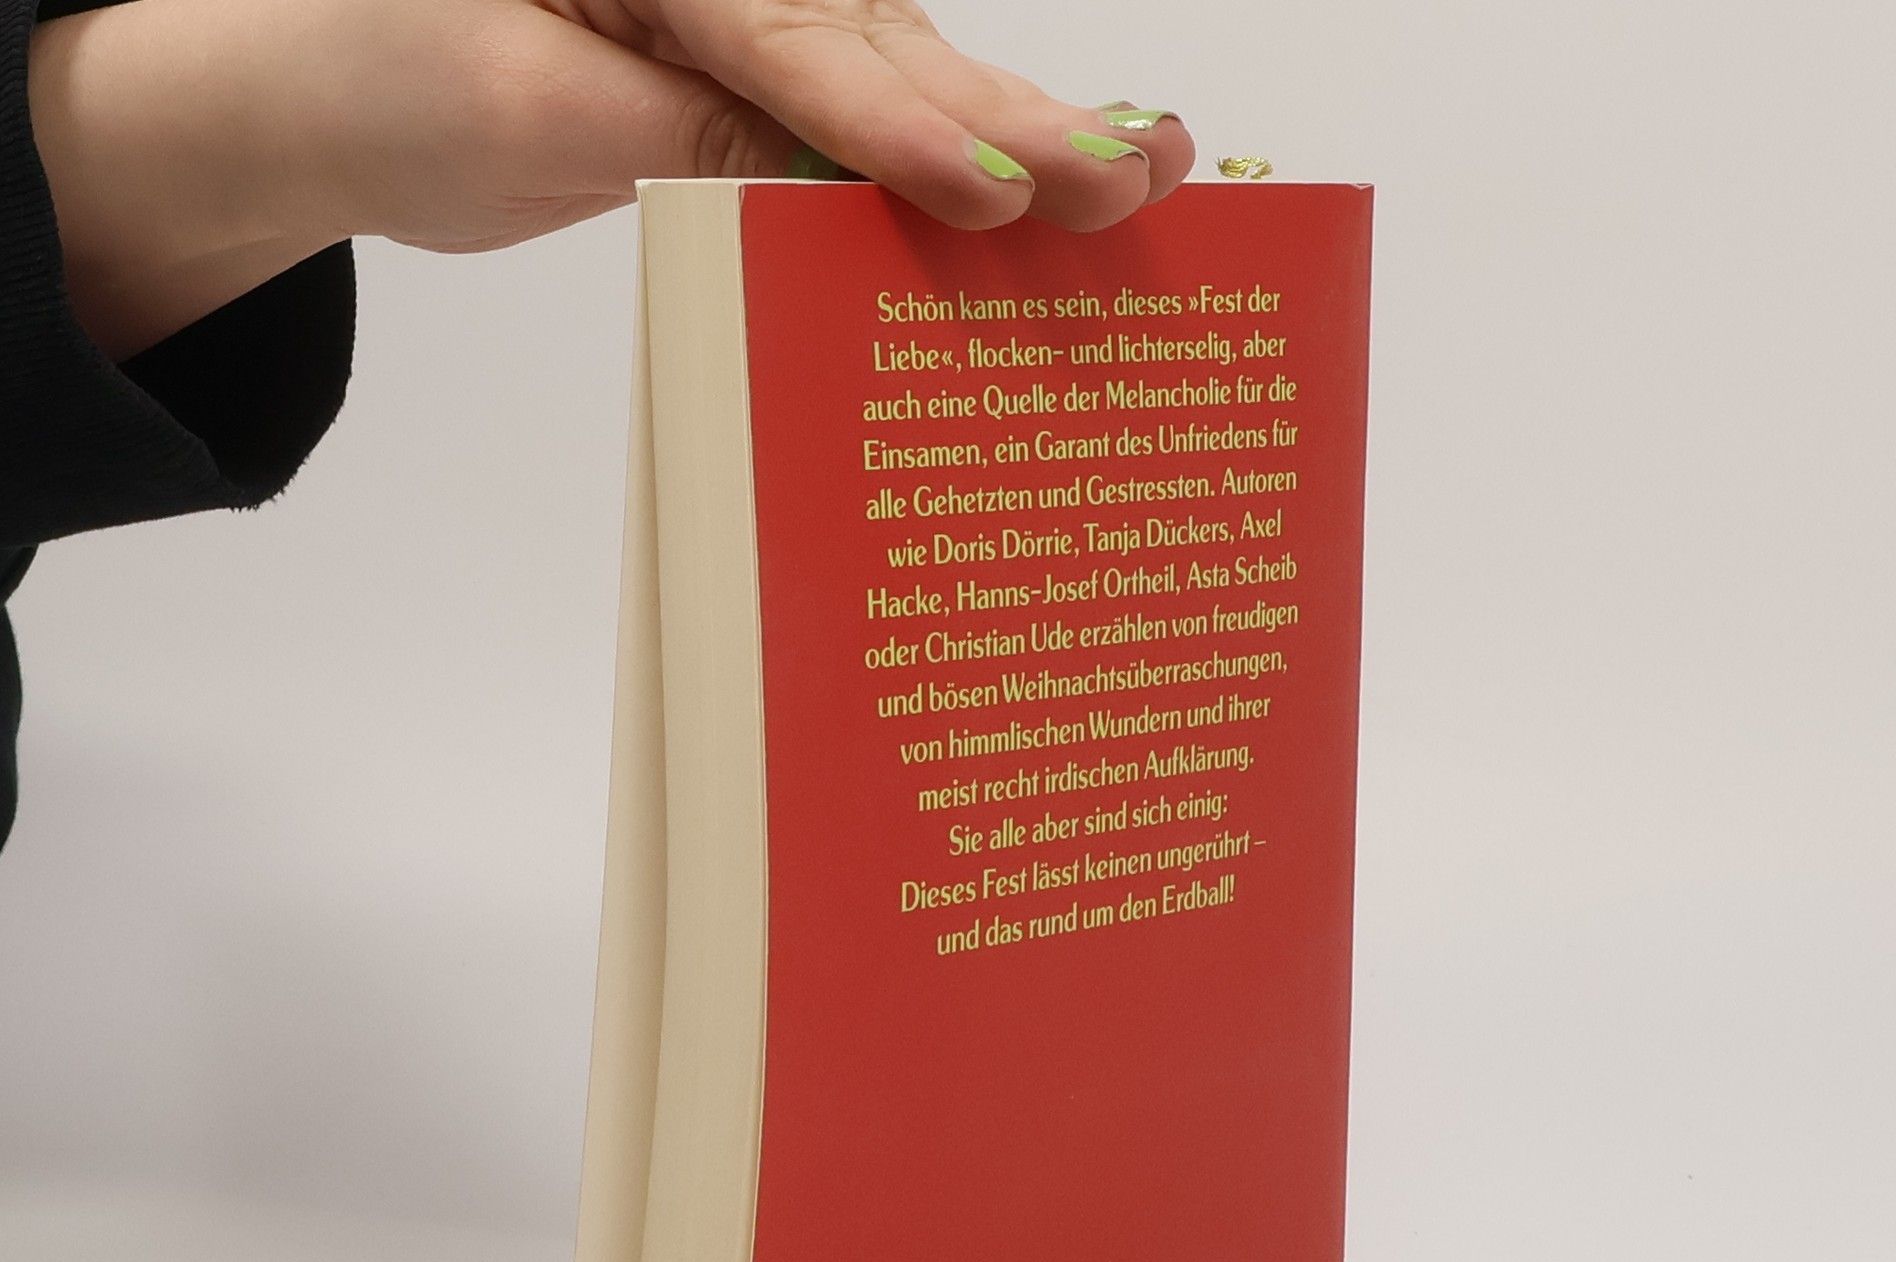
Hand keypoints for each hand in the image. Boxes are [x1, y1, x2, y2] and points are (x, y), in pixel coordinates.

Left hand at [29, 0, 1194, 358]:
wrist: (339, 90)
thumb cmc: (384, 78)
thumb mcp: (513, 113)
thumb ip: (671, 133)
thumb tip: (823, 173)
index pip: (788, 36)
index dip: (895, 124)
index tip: (991, 190)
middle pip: (878, 37)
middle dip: (1008, 118)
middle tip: (1135, 172)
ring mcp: (745, 4)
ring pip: (898, 68)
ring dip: (1019, 134)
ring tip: (1138, 171)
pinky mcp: (755, 61)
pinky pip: (869, 109)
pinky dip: (955, 159)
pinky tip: (1048, 181)